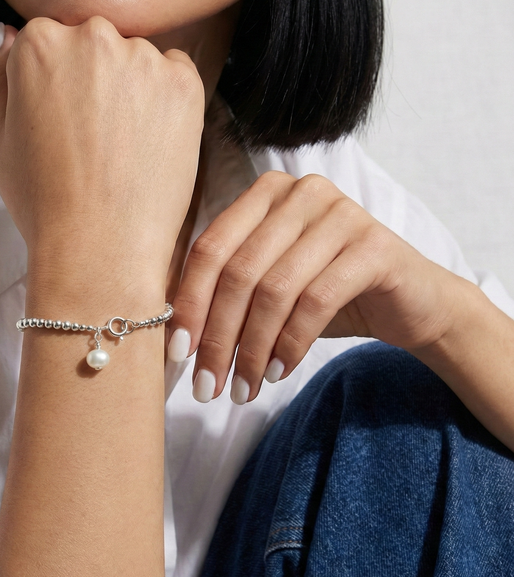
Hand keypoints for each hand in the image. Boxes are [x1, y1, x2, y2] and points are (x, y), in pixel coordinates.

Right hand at [0, 17, 204, 282]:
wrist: (101, 246)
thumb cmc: (41, 199)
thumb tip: (11, 33)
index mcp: (39, 43)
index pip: (47, 39)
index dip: (53, 83)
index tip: (59, 119)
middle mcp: (93, 36)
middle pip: (93, 42)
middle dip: (91, 77)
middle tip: (91, 135)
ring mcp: (144, 58)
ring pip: (135, 58)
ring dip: (130, 87)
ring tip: (121, 146)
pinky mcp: (184, 83)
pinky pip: (173, 74)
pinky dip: (164, 99)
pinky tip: (148, 142)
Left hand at [168, 171, 458, 402]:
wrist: (410, 301)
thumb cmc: (325, 293)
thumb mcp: (268, 286)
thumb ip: (224, 293)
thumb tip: (170, 333)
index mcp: (265, 193)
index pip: (210, 249)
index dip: (189, 303)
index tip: (177, 354)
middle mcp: (300, 192)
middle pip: (238, 271)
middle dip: (218, 337)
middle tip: (208, 386)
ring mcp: (340, 212)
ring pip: (274, 290)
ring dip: (251, 348)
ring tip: (242, 388)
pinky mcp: (373, 245)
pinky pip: (315, 302)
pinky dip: (289, 345)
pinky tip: (277, 372)